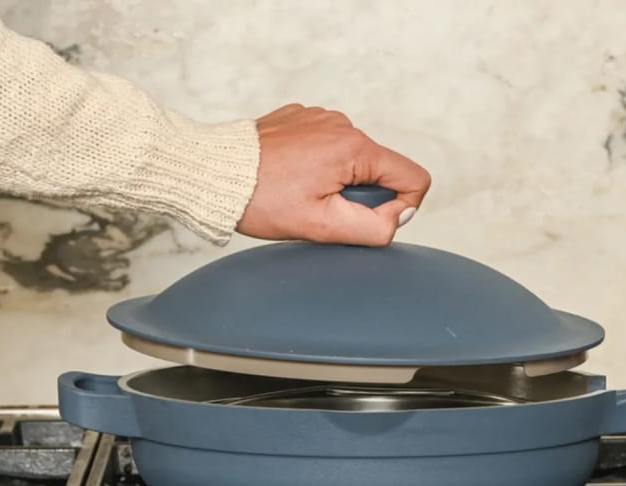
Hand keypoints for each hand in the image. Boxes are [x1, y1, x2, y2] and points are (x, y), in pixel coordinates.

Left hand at [237, 104, 430, 246]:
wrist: (211, 172)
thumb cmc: (260, 198)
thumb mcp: (322, 226)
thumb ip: (374, 227)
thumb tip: (397, 218)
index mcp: (354, 147)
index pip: (413, 178)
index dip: (399, 208)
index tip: (362, 219)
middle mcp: (342, 124)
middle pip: (381, 170)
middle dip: (360, 196)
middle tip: (319, 209)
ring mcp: (320, 118)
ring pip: (354, 160)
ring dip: (337, 181)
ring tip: (299, 192)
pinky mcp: (301, 119)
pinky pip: (328, 147)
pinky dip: (317, 166)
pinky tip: (289, 176)